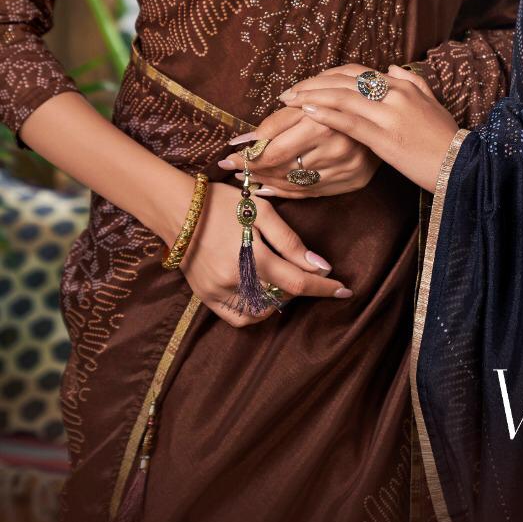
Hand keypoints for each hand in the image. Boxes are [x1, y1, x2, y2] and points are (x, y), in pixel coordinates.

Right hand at [175, 178, 352, 325]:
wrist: (178, 208)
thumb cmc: (224, 203)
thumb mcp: (262, 211)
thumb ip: (290, 241)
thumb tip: (319, 265)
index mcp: (254, 257)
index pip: (298, 282)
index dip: (324, 288)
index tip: (345, 290)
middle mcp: (237, 280)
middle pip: (282, 298)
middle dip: (300, 288)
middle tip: (303, 270)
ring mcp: (219, 292)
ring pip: (261, 311)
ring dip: (278, 300)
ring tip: (279, 277)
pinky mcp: (206, 297)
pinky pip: (237, 318)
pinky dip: (255, 311)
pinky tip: (261, 294)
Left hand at [216, 100, 380, 197]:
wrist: (385, 110)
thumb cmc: (341, 98)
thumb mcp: (308, 99)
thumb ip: (275, 120)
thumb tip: (241, 142)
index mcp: (321, 120)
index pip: (271, 146)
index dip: (246, 153)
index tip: (228, 155)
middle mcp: (335, 146)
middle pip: (280, 166)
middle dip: (250, 169)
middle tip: (230, 168)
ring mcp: (346, 167)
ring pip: (294, 182)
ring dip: (265, 181)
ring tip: (247, 177)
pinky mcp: (353, 180)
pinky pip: (312, 192)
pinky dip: (286, 192)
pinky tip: (268, 188)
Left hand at [278, 64, 459, 192]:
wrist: (461, 165)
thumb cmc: (446, 138)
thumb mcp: (431, 103)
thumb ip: (412, 82)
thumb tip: (392, 67)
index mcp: (404, 86)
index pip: (358, 73)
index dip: (329, 76)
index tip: (309, 83)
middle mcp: (395, 93)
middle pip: (344, 80)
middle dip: (313, 83)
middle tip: (289, 91)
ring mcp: (390, 114)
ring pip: (342, 97)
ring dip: (311, 95)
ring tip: (289, 100)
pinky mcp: (385, 138)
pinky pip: (349, 120)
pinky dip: (325, 113)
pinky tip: (307, 112)